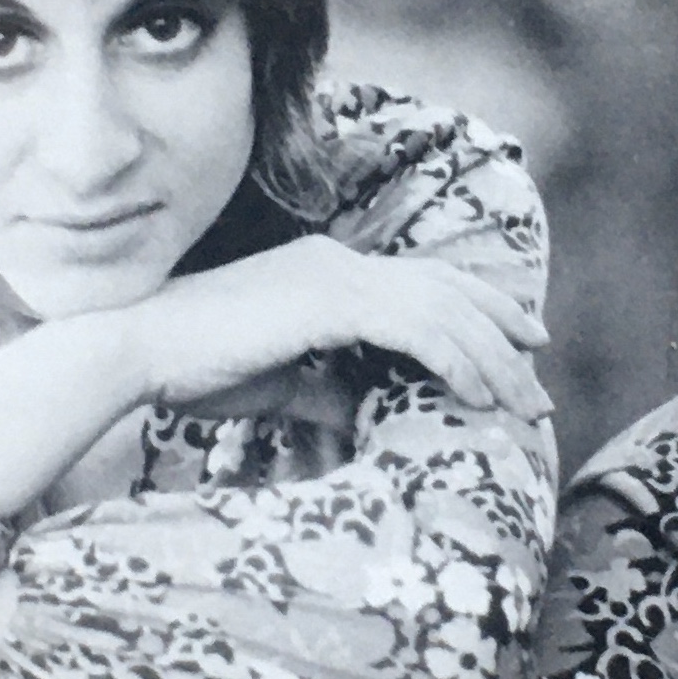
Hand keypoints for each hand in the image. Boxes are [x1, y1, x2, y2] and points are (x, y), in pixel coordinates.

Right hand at [124, 237, 550, 418]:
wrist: (138, 351)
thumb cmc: (195, 369)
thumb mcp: (280, 385)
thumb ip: (327, 392)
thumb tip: (360, 416)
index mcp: (326, 272)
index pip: (421, 285)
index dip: (475, 311)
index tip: (517, 349)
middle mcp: (338, 261)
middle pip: (445, 290)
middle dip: (501, 331)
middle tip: (539, 375)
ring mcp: (335, 274)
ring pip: (443, 309)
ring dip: (491, 356)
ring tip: (522, 399)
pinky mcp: (330, 300)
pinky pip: (418, 326)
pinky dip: (457, 357)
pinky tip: (481, 391)